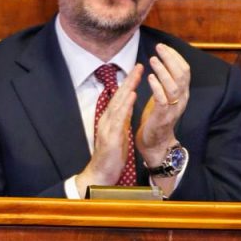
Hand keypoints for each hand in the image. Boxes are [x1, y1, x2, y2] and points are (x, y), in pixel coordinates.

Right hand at [76, 63, 144, 195]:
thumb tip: (128, 110)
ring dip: (127, 88)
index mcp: (111, 120)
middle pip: (118, 96)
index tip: (138, 71)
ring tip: (136, 75)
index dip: (129, 85)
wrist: (101, 174)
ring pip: (118, 103)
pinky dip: (125, 106)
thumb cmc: (111, 157)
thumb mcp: (119, 135)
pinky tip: (132, 96)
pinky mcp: (111, 137)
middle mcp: (107, 120)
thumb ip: (122, 122)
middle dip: (129, 80)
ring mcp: (108, 127)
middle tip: (139, 65)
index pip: (120, 99)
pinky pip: (119, 118)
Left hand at [137, 43, 190, 196]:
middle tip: (159, 48)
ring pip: (174, 86)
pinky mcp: (163, 117)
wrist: (155, 142)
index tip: (164, 47)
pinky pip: (163, 100)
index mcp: (183, 93)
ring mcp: (174, 109)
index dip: (175, 56)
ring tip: (153, 60)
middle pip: (182, 75)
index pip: (185, 70)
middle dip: (170, 59)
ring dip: (163, 71)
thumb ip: (167, 80)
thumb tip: (163, 60)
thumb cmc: (157, 116)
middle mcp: (182, 99)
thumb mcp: (164, 95)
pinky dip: (156, 87)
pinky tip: (149, 78)